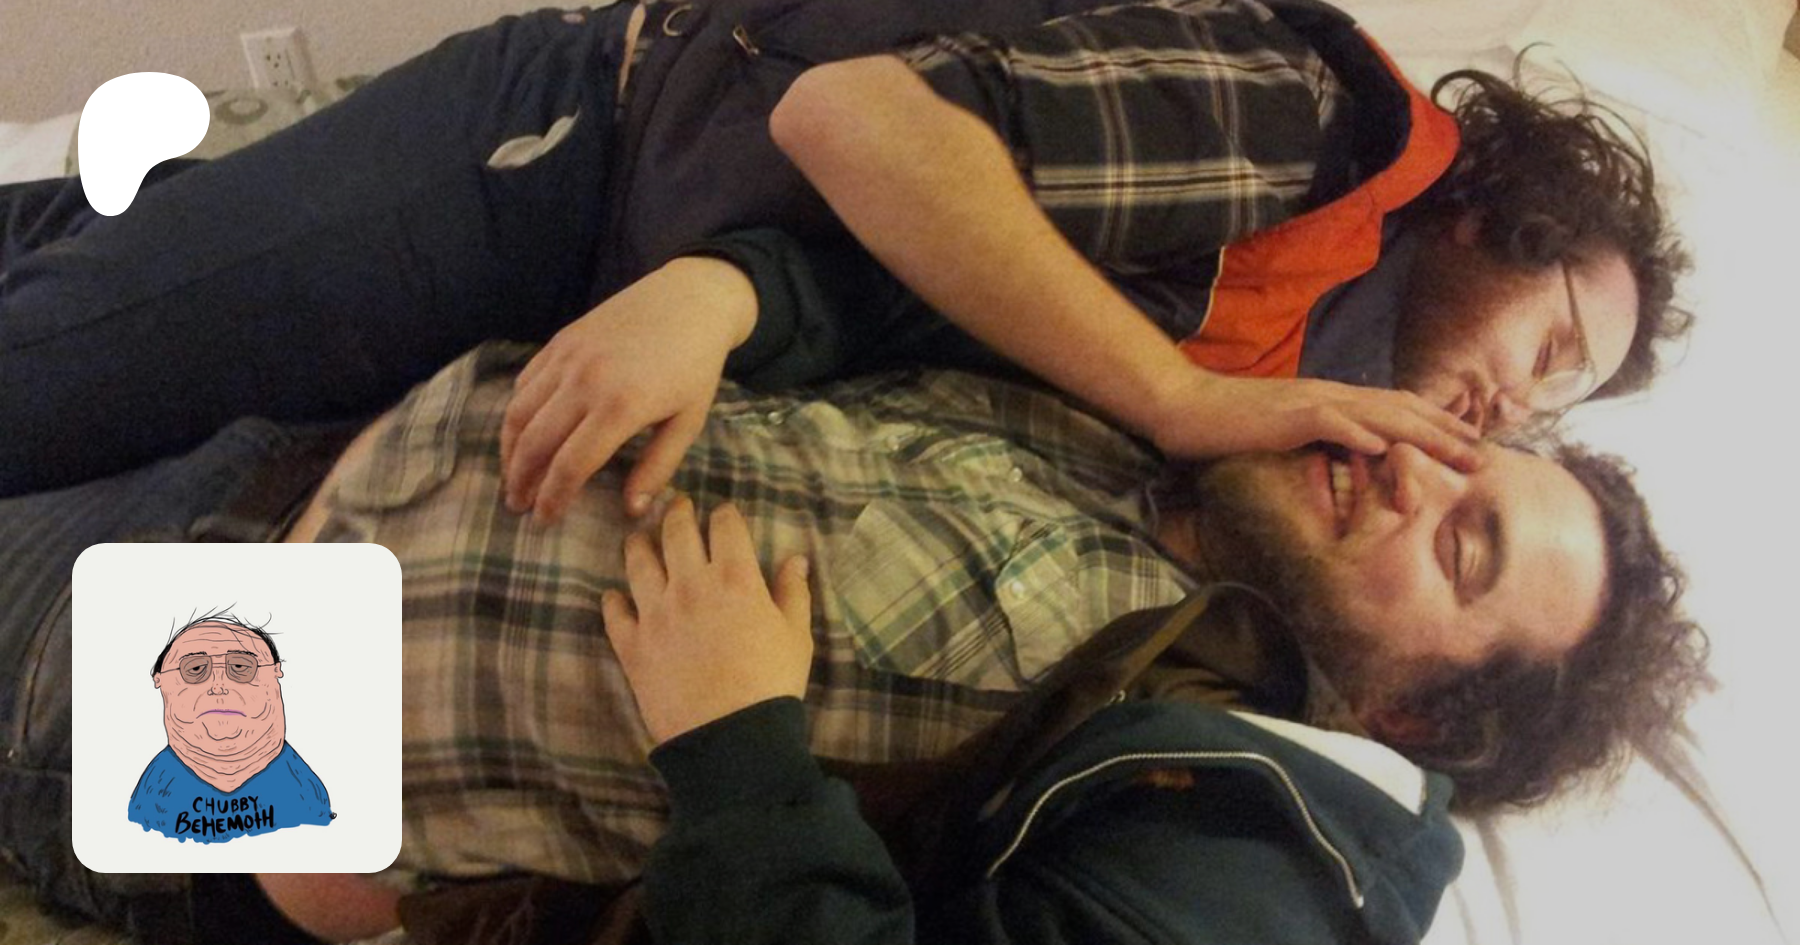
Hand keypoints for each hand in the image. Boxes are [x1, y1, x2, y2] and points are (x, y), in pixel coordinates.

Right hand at [502, 257, 757, 522]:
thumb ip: (658, 467)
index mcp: (620, 407)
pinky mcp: (560, 341)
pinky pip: (525, 383)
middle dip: (521, 481)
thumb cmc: (696, 366)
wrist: (691, 299)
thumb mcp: (689, 422)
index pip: (570, 466)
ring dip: (508, 451)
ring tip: (512, 477)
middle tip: (518, 506)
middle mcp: (584, 382)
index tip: (544, 521)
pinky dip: (516, 413)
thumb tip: (632, 510)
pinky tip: (521, 434)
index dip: (552, 499)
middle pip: (534, 443)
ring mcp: (567, 358)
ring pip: (518, 413)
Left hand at [603, 497, 813, 744]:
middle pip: (676, 531)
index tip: (725, 514)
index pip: (726, 525)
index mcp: (736, 578)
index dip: (726, 514)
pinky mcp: (632, 644)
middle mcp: (691, 584)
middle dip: (678, 512)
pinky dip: (613, 599)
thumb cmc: (772, 685)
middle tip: (677, 506)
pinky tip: (614, 596)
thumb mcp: (797, 636)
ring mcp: (656, 612)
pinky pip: (614, 611)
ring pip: (638, 561)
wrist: (732, 738)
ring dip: (639, 543)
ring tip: (640, 538)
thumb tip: (796, 559)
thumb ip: (794, 592)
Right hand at [1147, 371, 1481, 470]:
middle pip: (1400, 409)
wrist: (1185, 406)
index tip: (1470, 443)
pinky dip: (1360, 434)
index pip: (1395, 406)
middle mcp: (1329, 394)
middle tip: (1485, 454)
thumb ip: (1319, 437)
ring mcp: (1310, 403)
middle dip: (1446, 432)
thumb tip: (1351, 451)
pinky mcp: (1288, 417)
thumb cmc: (1229, 425)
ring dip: (1422, 434)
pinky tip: (1385, 447)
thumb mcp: (1285, 432)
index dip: (1436, 423)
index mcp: (1330, 398)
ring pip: (1379, 415)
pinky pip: (1331, 425)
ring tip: (1458, 453)